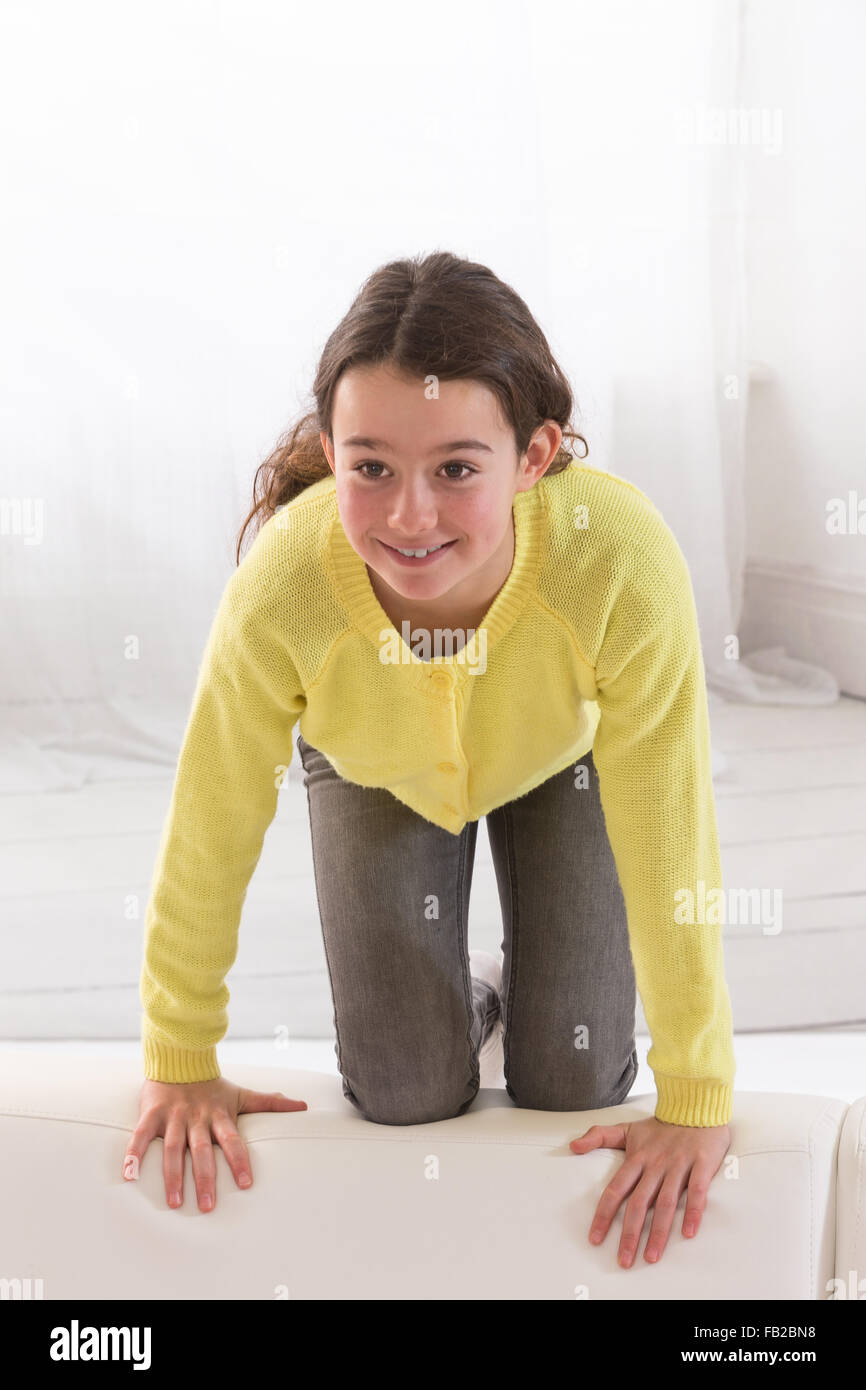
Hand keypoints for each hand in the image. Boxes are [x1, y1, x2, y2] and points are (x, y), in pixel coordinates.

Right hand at [122, 1076, 307, 1211]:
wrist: (181, 1057)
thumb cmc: (213, 1085)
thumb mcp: (242, 1094)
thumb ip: (270, 1103)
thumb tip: (303, 1106)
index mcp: (220, 1116)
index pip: (232, 1140)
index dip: (239, 1161)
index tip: (246, 1185)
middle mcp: (197, 1118)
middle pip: (202, 1151)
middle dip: (205, 1179)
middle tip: (207, 1207)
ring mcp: (174, 1116)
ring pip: (173, 1148)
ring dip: (172, 1176)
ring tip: (174, 1203)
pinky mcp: (151, 1112)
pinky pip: (141, 1135)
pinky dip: (134, 1154)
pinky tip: (129, 1176)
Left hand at [569, 1116, 730, 1266]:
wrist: (694, 1104)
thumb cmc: (661, 1125)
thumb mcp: (627, 1128)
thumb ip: (599, 1136)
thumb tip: (572, 1146)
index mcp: (636, 1159)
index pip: (615, 1190)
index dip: (604, 1215)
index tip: (595, 1238)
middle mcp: (655, 1164)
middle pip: (639, 1203)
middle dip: (629, 1234)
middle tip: (624, 1261)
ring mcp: (678, 1165)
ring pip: (666, 1202)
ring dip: (659, 1232)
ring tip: (652, 1257)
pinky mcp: (701, 1163)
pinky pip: (697, 1191)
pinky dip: (693, 1212)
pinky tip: (688, 1234)